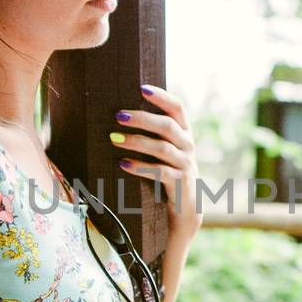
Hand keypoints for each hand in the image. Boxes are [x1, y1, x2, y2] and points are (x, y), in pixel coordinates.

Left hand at [113, 83, 202, 242]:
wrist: (186, 213)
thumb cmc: (167, 177)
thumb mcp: (164, 153)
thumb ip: (153, 136)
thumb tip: (118, 117)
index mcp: (184, 134)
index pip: (178, 108)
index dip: (162, 96)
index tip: (141, 88)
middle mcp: (188, 146)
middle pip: (168, 126)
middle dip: (142, 118)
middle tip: (118, 116)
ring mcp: (186, 165)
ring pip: (163, 148)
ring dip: (136, 141)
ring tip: (113, 139)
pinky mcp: (181, 184)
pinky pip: (160, 173)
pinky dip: (140, 167)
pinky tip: (123, 164)